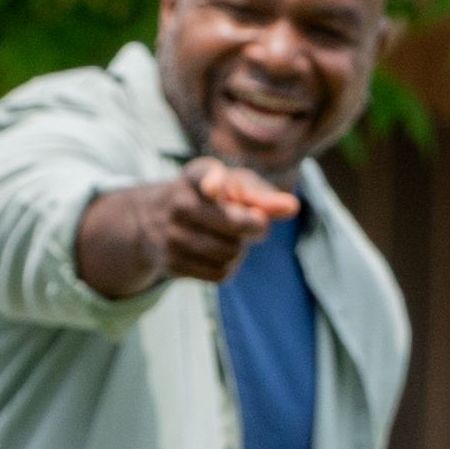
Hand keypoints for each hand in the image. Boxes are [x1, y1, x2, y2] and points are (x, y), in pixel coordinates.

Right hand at [83, 156, 307, 297]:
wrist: (156, 220)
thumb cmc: (211, 198)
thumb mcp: (234, 186)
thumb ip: (263, 196)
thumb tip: (293, 207)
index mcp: (195, 176)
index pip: (204, 176)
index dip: (213, 181)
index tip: (214, 188)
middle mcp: (178, 202)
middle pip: (233, 223)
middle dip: (254, 226)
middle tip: (256, 222)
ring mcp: (171, 235)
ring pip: (230, 252)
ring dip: (240, 248)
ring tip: (229, 237)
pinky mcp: (171, 263)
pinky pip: (220, 273)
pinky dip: (228, 266)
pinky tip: (218, 254)